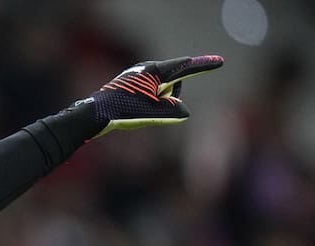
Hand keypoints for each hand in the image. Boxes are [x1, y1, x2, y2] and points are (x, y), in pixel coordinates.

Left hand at [83, 55, 223, 137]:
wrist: (95, 114)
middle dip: (169, 97)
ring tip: (136, 111)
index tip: (219, 61)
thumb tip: (183, 112)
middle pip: (172, 83)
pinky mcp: (130, 86)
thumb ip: (174, 110)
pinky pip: (149, 97)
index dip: (203, 66)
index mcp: (154, 70)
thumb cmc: (124, 111)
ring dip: (156, 104)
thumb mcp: (154, 112)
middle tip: (148, 108)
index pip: (184, 68)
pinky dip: (147, 107)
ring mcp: (137, 77)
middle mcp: (146, 70)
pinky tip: (131, 112)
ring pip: (160, 93)